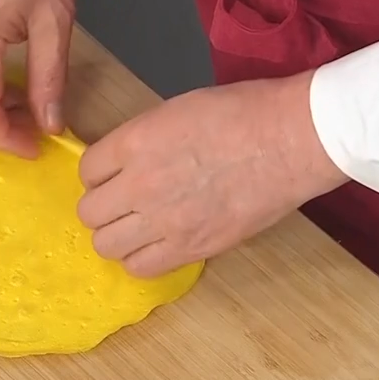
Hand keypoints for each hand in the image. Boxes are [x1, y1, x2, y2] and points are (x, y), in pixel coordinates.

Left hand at [76, 70, 348, 276]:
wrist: (292, 140)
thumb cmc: (243, 113)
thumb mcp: (177, 111)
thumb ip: (143, 141)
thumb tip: (126, 163)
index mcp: (135, 142)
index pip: (87, 171)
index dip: (99, 175)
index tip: (114, 177)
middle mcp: (140, 184)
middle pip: (89, 213)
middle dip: (103, 208)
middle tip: (125, 204)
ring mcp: (164, 220)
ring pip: (107, 246)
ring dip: (118, 237)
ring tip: (139, 229)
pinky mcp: (191, 247)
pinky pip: (142, 268)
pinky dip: (142, 259)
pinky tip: (157, 246)